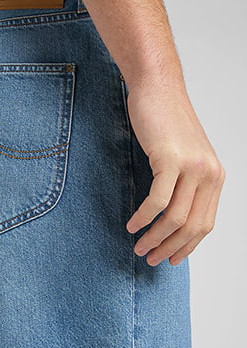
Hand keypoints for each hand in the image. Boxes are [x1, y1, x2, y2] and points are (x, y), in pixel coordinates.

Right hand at [124, 77, 225, 265]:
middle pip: (192, 226)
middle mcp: (209, 174)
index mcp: (215, 176)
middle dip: (169, 248)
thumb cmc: (166, 123)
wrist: (158, 89)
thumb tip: (172, 218)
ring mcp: (192, 167)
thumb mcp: (184, 157)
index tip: (170, 258)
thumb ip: (186, 185)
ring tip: (139, 246)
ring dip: (155, 237)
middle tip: (150, 258)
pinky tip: (133, 224)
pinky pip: (158, 200)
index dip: (187, 246)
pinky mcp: (170, 159)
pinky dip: (144, 217)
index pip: (205, 224)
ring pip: (175, 217)